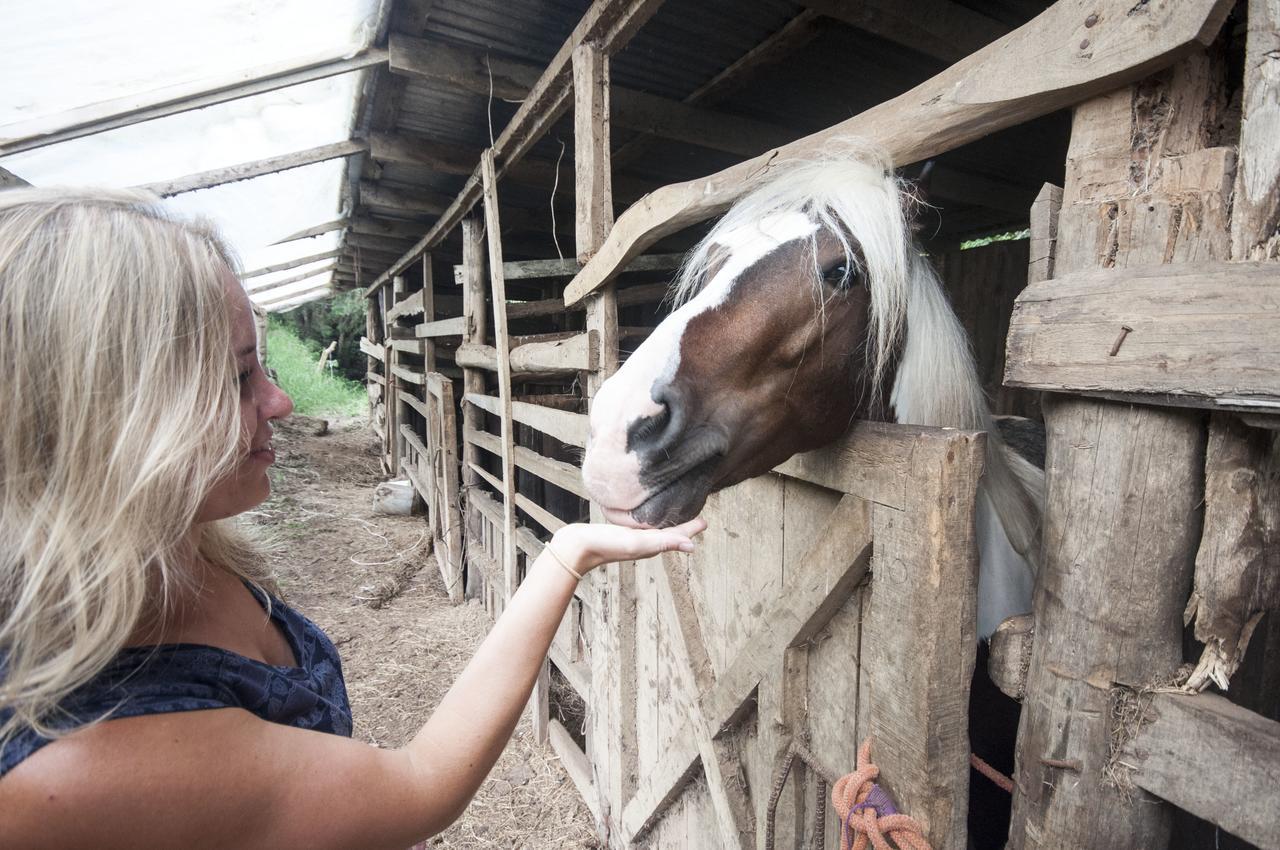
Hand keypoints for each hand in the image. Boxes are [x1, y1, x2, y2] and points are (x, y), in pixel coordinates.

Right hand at [549, 518, 707, 573]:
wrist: (575, 547)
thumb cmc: (606, 544)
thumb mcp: (637, 542)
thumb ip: (664, 542)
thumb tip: (692, 546)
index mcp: (651, 545)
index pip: (677, 536)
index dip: (691, 528)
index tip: (705, 520)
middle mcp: (644, 542)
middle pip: (669, 533)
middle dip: (683, 526)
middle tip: (695, 516)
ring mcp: (631, 538)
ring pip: (656, 530)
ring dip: (668, 524)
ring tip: (676, 514)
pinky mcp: (620, 533)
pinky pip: (642, 526)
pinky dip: (651, 521)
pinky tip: (647, 516)